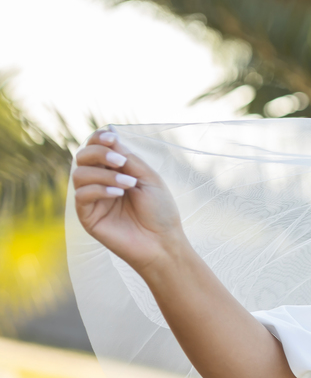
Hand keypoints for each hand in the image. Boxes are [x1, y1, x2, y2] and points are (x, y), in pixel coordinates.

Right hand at [72, 128, 187, 273]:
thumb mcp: (149, 178)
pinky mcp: (88, 216)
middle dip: (99, 153)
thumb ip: (129, 158)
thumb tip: (109, 134)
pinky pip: (81, 195)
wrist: (163, 243)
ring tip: (128, 184)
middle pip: (83, 156)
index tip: (111, 136)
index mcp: (115, 171)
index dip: (99, 139)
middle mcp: (100, 182)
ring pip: (80, 174)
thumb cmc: (160, 211)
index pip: (97, 148)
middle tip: (121, 162)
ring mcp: (92, 199)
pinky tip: (118, 194)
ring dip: (104, 174)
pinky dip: (99, 189)